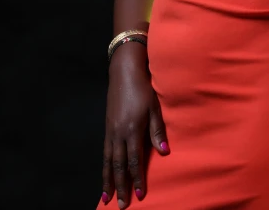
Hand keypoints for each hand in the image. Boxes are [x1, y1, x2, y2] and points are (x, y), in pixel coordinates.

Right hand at [101, 49, 168, 206]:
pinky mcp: (107, 127)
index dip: (137, 179)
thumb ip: (157, 130)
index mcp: (132, 129)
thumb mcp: (154, 107)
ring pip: (108, 161)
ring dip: (108, 181)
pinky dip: (104, 167)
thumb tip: (164, 151)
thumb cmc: (143, 89)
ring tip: (107, 198)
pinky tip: (105, 175)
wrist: (124, 72)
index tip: (140, 196)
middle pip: (119, 166)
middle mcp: (119, 133)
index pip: (134, 161)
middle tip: (122, 206)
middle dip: (121, 187)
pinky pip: (105, 152)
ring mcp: (111, 131)